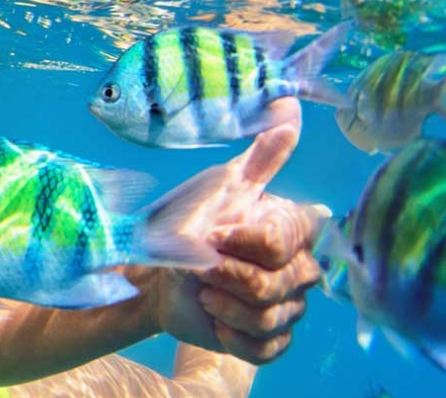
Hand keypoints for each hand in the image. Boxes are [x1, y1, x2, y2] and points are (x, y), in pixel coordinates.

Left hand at [145, 99, 330, 364]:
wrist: (152, 275)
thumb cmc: (184, 224)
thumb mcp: (217, 186)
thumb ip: (261, 156)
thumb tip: (288, 104)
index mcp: (293, 230)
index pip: (287, 240)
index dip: (246, 241)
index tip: (213, 234)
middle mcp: (301, 270)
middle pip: (280, 283)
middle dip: (228, 275)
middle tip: (199, 267)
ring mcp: (289, 308)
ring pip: (272, 317)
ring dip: (224, 304)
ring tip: (201, 290)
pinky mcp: (270, 342)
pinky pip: (266, 349)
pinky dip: (231, 334)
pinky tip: (212, 318)